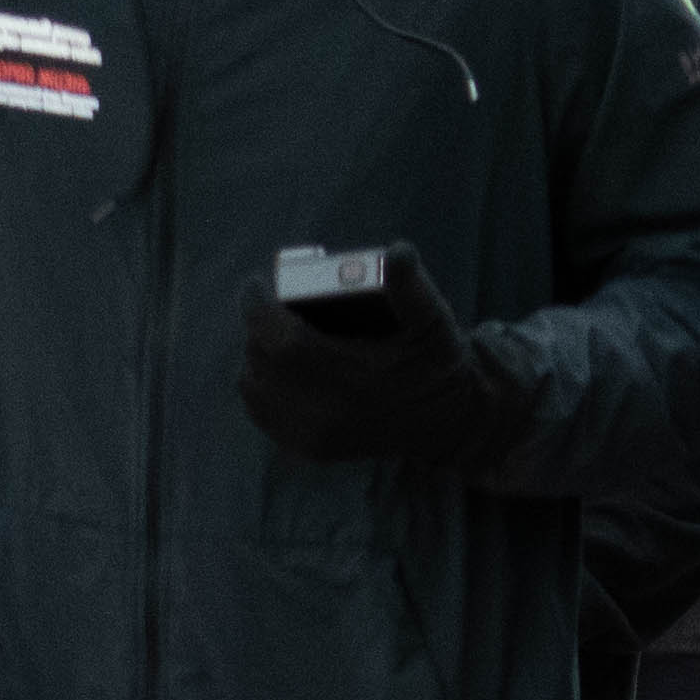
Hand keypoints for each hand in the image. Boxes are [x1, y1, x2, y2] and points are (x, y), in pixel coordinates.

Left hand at [235, 245, 503, 464]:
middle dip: (257, 325)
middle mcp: (330, 413)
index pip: (284, 342)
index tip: (257, 283)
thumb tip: (397, 251)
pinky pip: (261, 413)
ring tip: (272, 329)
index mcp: (356, 380)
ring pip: (254, 388)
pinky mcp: (311, 449)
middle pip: (263, 362)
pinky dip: (257, 383)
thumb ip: (413, 287)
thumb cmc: (438, 364)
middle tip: (270, 301)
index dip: (259, 309)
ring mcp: (317, 436)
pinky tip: (271, 364)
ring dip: (255, 354)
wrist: (446, 423)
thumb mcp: (434, 321)